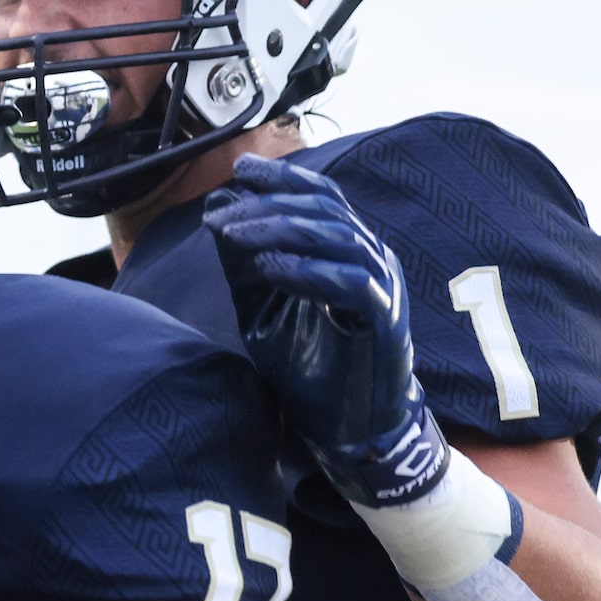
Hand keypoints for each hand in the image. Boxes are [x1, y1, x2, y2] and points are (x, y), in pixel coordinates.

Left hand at [205, 154, 449, 507]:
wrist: (345, 430)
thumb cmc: (308, 365)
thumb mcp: (262, 306)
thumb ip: (244, 262)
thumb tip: (215, 211)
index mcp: (349, 251)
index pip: (322, 198)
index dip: (283, 178)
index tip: (239, 170)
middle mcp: (372, 261)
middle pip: (324, 212)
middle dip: (267, 206)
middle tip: (222, 215)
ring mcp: (383, 290)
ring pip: (337, 238)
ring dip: (279, 232)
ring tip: (232, 236)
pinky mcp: (384, 322)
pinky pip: (350, 283)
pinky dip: (307, 270)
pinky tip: (267, 268)